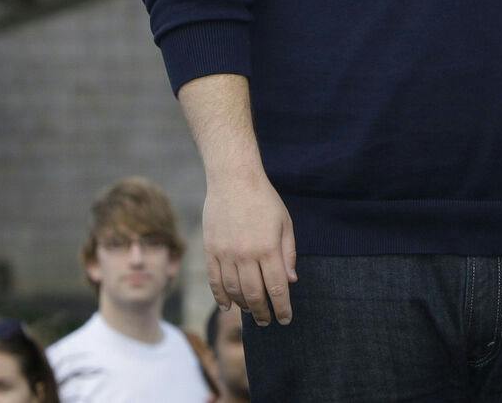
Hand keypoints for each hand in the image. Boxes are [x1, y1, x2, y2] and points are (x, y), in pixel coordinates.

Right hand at [203, 169, 297, 326]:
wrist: (233, 180)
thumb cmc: (264, 200)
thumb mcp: (284, 224)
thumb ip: (288, 254)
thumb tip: (291, 281)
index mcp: (268, 249)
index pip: (277, 288)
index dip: (282, 307)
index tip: (285, 319)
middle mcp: (246, 255)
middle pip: (254, 294)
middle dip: (262, 312)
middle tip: (267, 322)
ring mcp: (226, 254)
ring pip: (233, 291)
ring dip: (243, 306)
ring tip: (250, 312)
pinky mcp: (211, 250)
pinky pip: (215, 281)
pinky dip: (220, 297)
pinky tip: (228, 306)